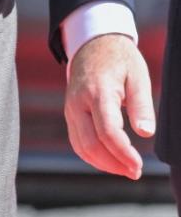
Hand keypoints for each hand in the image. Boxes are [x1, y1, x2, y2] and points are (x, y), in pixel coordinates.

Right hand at [64, 33, 154, 178]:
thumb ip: (142, 105)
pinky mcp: (70, 114)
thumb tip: (146, 133)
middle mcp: (78, 102)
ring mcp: (70, 109)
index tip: (139, 166)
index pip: (106, 131)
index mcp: (97, 92)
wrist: (93, 45)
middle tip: (135, 172)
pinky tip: (111, 159)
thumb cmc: (119, 60)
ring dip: (103, 163)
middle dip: (113, 163)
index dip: (123, 153)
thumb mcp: (138, 76)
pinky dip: (92, 155)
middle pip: (90, 143)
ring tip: (126, 168)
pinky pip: (77, 141)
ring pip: (81, 146)